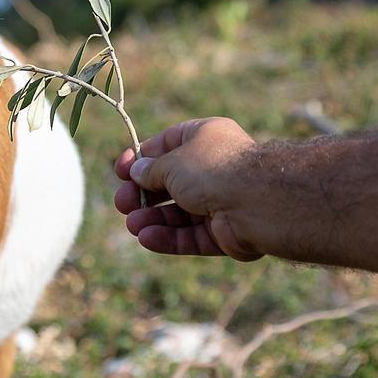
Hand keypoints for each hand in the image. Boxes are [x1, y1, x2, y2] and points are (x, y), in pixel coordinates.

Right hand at [114, 117, 261, 260]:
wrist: (257, 201)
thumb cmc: (213, 169)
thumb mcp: (172, 162)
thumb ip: (151, 170)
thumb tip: (137, 172)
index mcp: (205, 138)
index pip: (167, 145)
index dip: (142, 158)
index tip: (120, 171)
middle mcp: (214, 168)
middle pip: (171, 182)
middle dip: (144, 193)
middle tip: (122, 203)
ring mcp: (221, 201)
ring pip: (180, 212)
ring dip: (153, 218)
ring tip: (132, 225)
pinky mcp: (225, 232)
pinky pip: (192, 234)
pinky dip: (169, 237)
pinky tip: (147, 238)